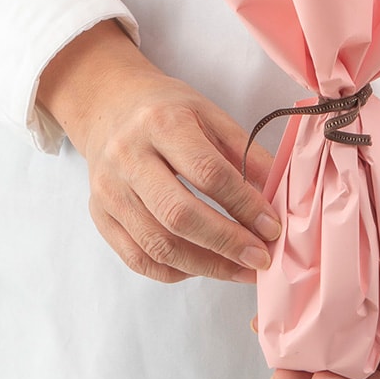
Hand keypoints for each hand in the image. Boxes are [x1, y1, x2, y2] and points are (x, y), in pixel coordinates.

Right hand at [37, 20, 278, 283]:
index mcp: (162, 123)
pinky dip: (175, 271)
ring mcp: (109, 190)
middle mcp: (128, 157)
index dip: (244, 205)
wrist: (109, 106)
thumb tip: (280, 196)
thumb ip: (245, 154)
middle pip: (178, 214)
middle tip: (260, 259)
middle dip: (226, 243)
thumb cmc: (168, 111)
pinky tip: (203, 267)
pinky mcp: (99, 216)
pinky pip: (138, 258)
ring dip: (206, 266)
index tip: (273, 228)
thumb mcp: (210, 115)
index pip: (208, 172)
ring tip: (240, 271)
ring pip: (158, 244)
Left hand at [268, 130, 379, 378]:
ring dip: (304, 335)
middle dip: (316, 372)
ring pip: (335, 323)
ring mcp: (374, 286)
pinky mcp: (359, 256)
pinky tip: (279, 291)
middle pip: (353, 359)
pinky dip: (306, 291)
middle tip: (280, 373)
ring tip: (266, 332)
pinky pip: (330, 281)